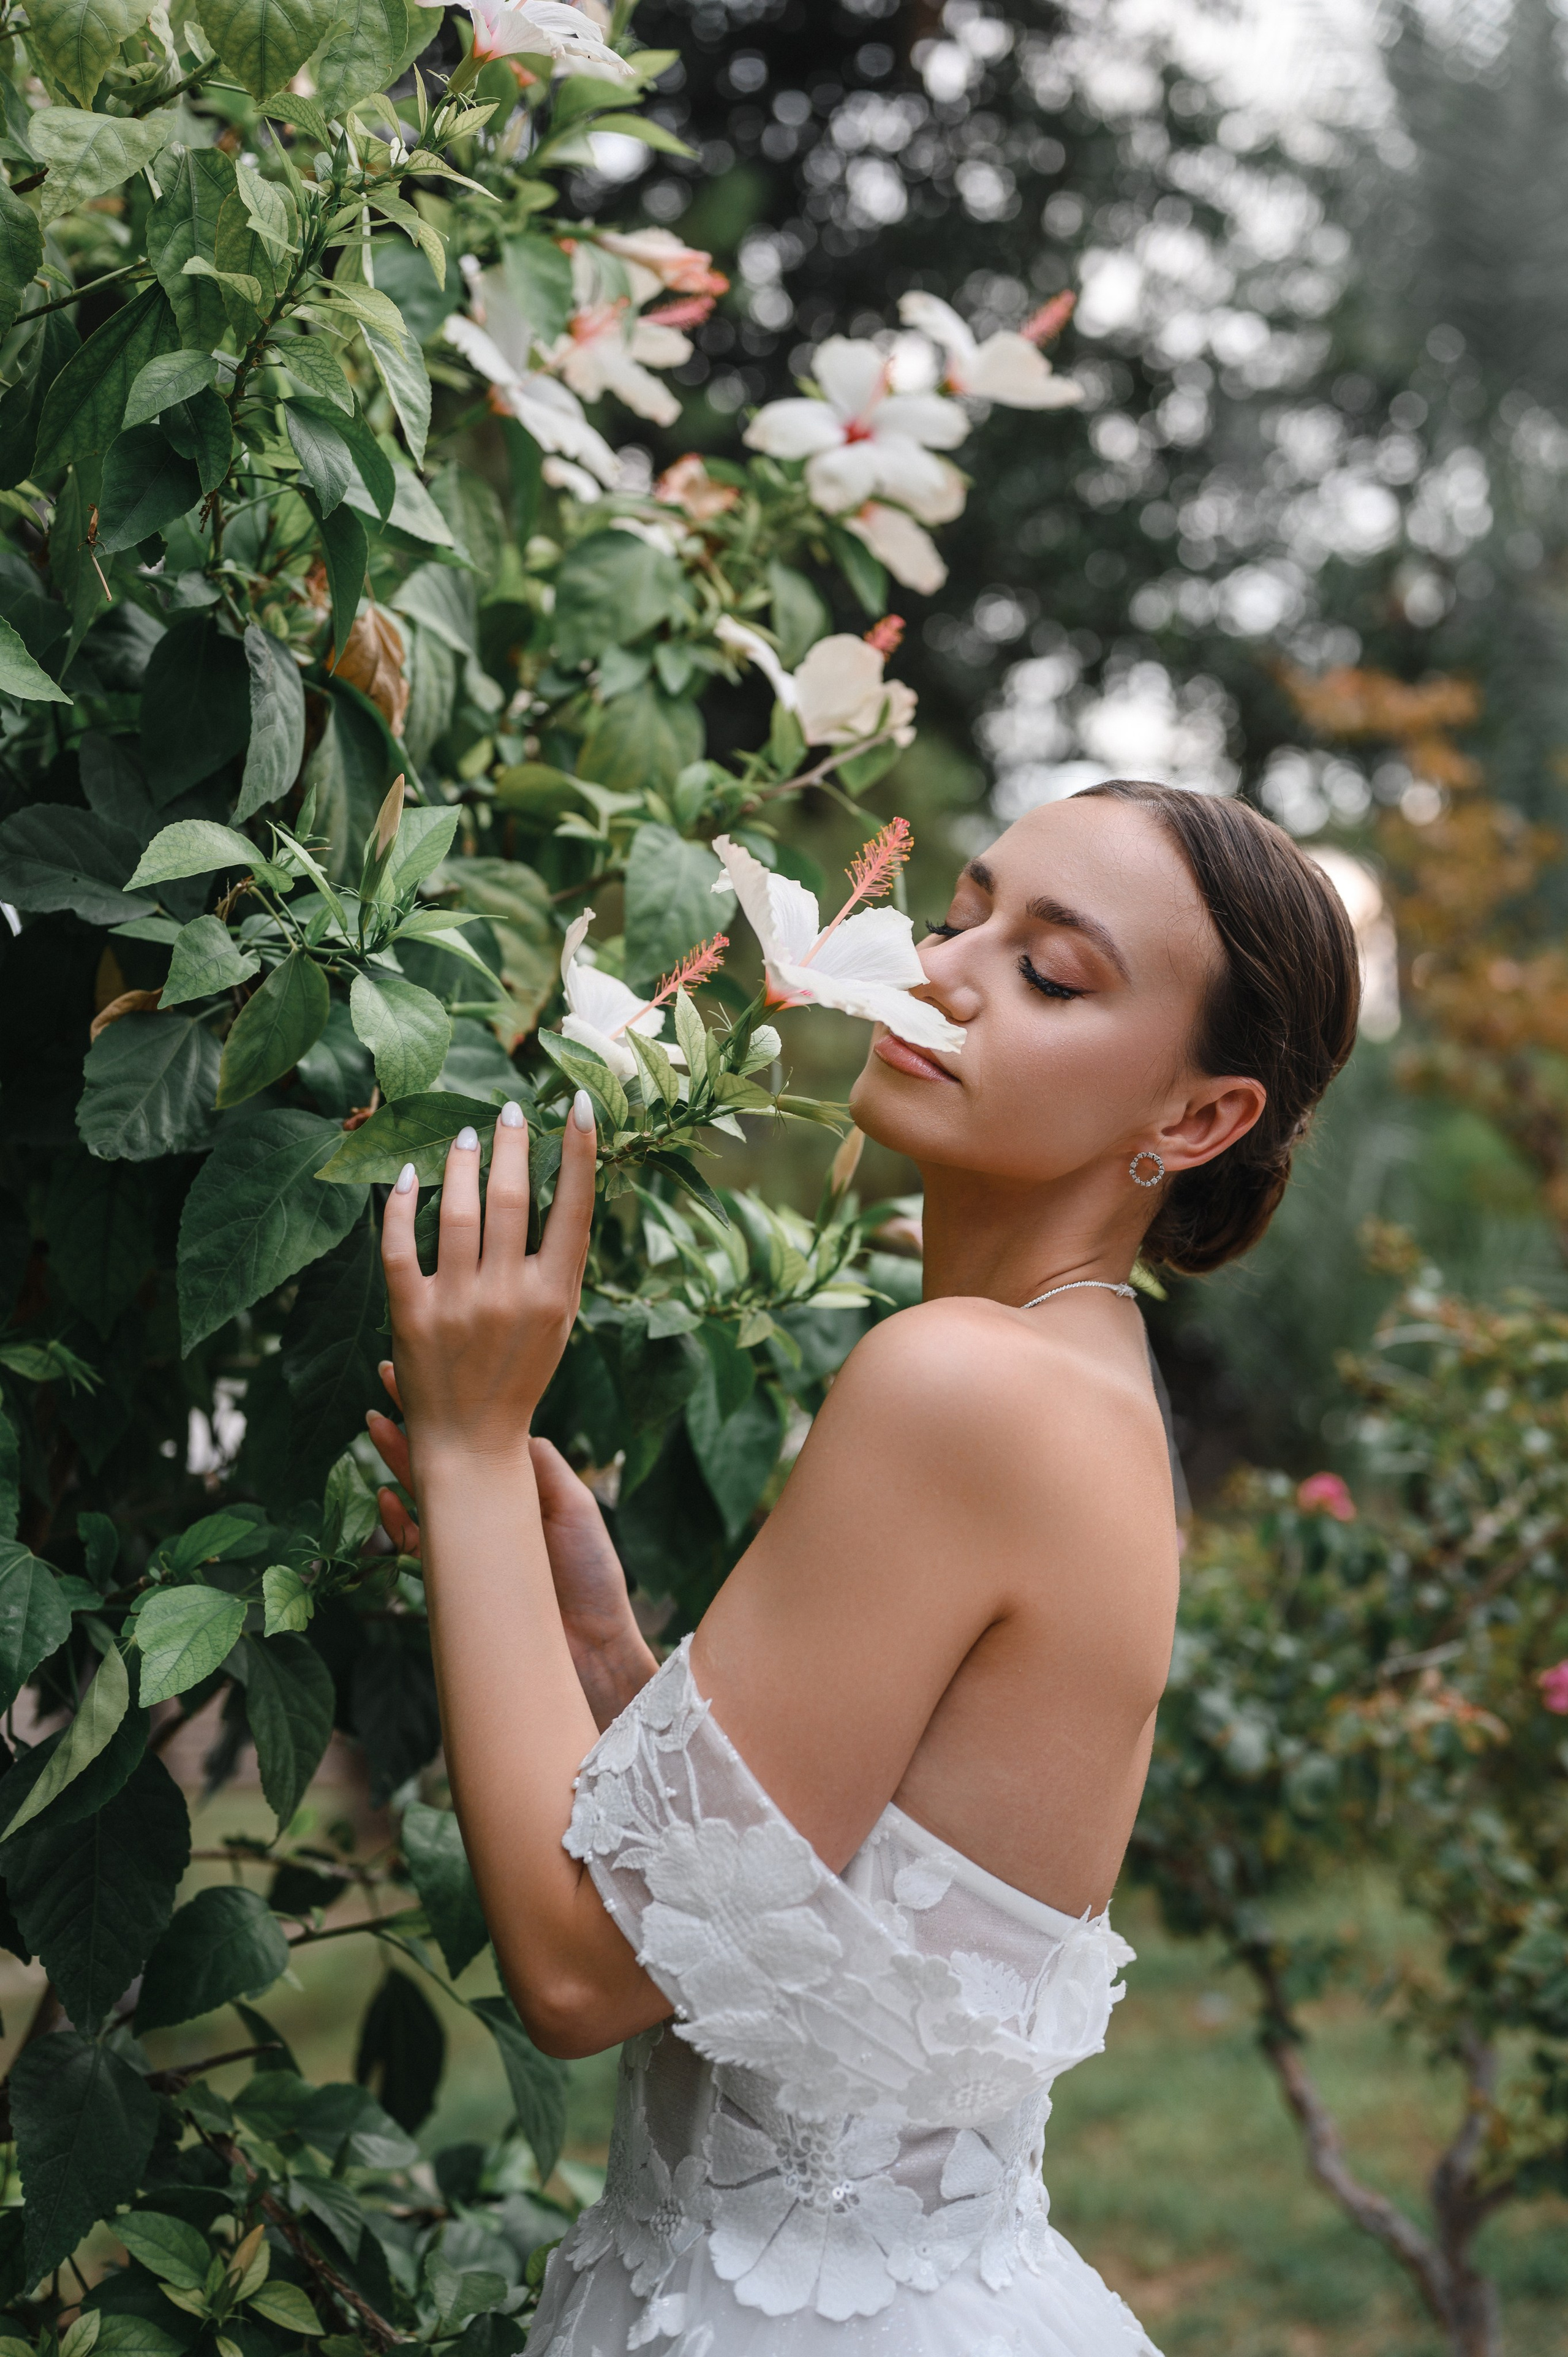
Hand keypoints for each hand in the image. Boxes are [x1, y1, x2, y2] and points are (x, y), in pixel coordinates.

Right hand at [368, 1364, 657, 1730]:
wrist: (591, 1648)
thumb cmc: (591, 1573)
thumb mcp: (575, 1504)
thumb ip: (539, 1462)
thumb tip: (508, 1423)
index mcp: (519, 1487)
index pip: (478, 1436)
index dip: (453, 1406)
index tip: (428, 1370)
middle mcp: (491, 1510)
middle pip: (443, 1456)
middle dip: (413, 1419)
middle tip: (386, 1378)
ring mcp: (470, 1543)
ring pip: (424, 1491)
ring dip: (398, 1458)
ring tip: (374, 1423)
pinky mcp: (455, 1579)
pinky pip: (418, 1543)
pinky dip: (399, 1520)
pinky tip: (385, 1495)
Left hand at [380, 1097, 596, 1463]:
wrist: (471, 1440)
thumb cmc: (519, 1371)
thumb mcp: (557, 1320)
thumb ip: (558, 1260)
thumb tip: (560, 1186)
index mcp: (553, 1295)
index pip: (575, 1208)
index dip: (579, 1152)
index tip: (577, 1105)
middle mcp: (508, 1296)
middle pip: (512, 1198)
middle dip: (512, 1144)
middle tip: (509, 1111)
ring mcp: (457, 1304)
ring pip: (458, 1212)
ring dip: (463, 1162)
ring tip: (466, 1134)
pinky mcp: (411, 1314)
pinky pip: (400, 1244)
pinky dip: (402, 1204)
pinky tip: (410, 1176)